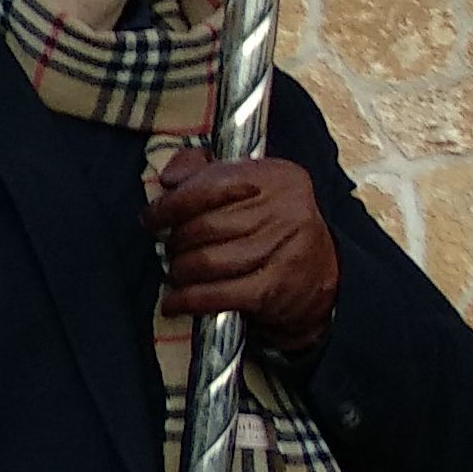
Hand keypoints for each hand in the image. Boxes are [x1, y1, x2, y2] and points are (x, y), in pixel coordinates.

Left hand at [145, 147, 338, 352]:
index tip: (150, 218)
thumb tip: (169, 179)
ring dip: (180, 271)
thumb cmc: (270, 221)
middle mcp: (286, 210)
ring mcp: (284, 251)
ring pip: (207, 262)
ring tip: (176, 272)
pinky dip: (188, 300)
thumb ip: (203, 169)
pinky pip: (218, 295)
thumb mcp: (247, 182)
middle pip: (205, 226)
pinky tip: (174, 302)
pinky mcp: (276, 289)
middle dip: (176, 241)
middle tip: (169, 249)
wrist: (321, 271)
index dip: (170, 204)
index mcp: (276, 177)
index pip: (209, 184)